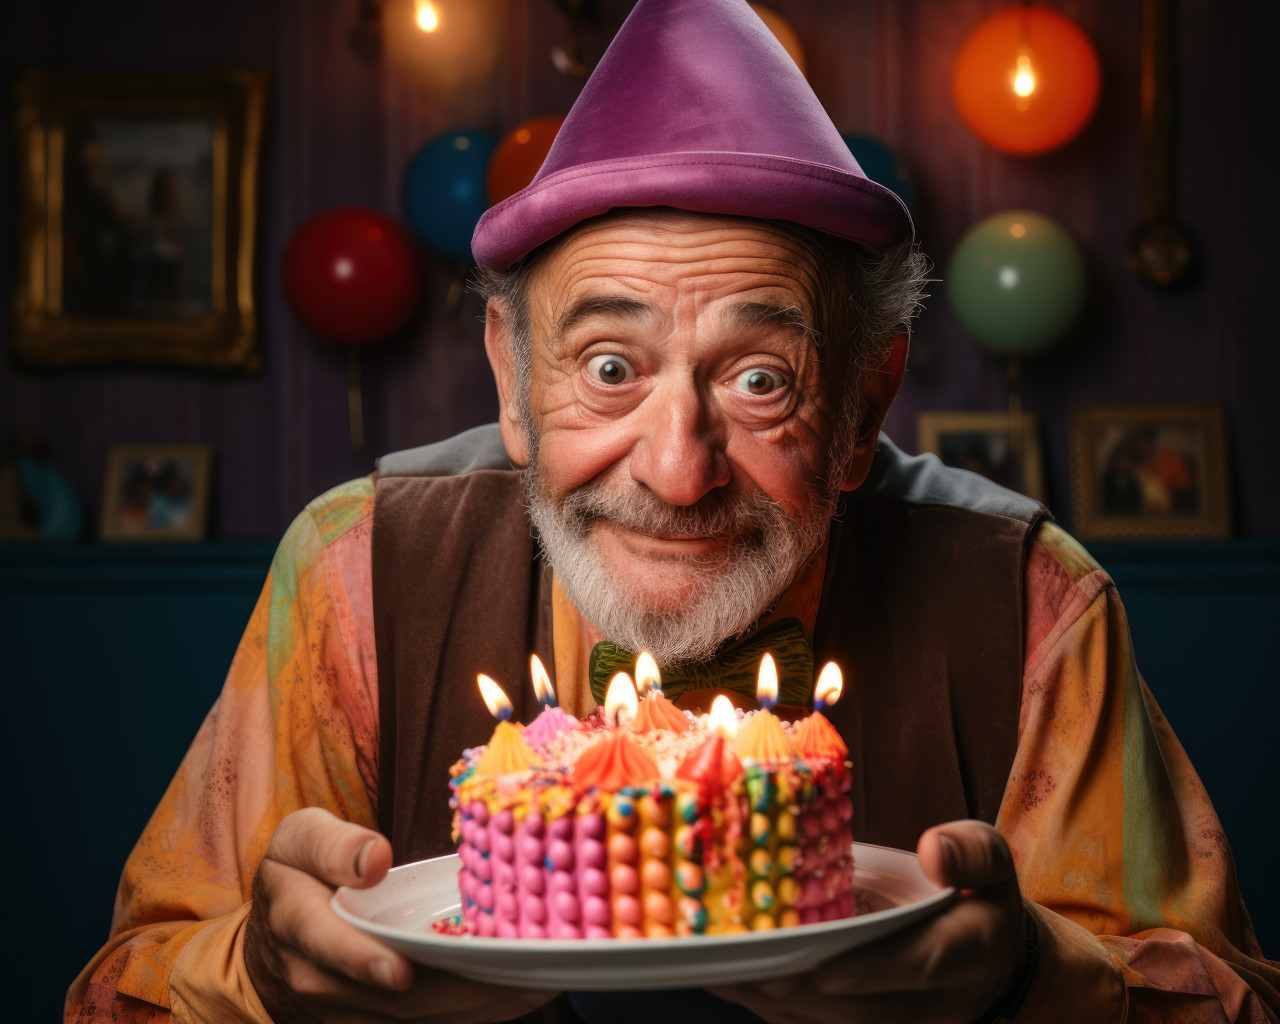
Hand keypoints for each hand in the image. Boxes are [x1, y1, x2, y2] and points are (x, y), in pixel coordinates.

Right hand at [244, 807, 558, 1022]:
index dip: (364, 961)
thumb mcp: (300, 837)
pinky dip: (470, 1015)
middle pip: (390, 997)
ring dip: (475, 1009)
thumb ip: (334, 845)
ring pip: (414, 1019)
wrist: (273, 933)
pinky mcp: (372, 1022)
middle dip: (456, 993)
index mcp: (298, 922)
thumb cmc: (298, 872)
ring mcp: (345, 1010)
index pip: (327, 947)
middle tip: (517, 980)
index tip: (401, 970)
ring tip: (532, 988)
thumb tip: (373, 858)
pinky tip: (513, 999)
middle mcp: (318, 979)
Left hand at [708, 820, 1027, 1023]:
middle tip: (751, 969)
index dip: (874, 968)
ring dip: (778, 1005)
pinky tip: (729, 982)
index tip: (826, 966)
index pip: (923, 964)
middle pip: (868, 1010)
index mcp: (971, 950)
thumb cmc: (977, 893)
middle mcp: (940, 1004)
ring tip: (721, 973)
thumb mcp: (989, 859)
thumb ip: (969, 852)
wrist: (993, 962)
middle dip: (805, 992)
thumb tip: (934, 850)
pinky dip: (776, 1010)